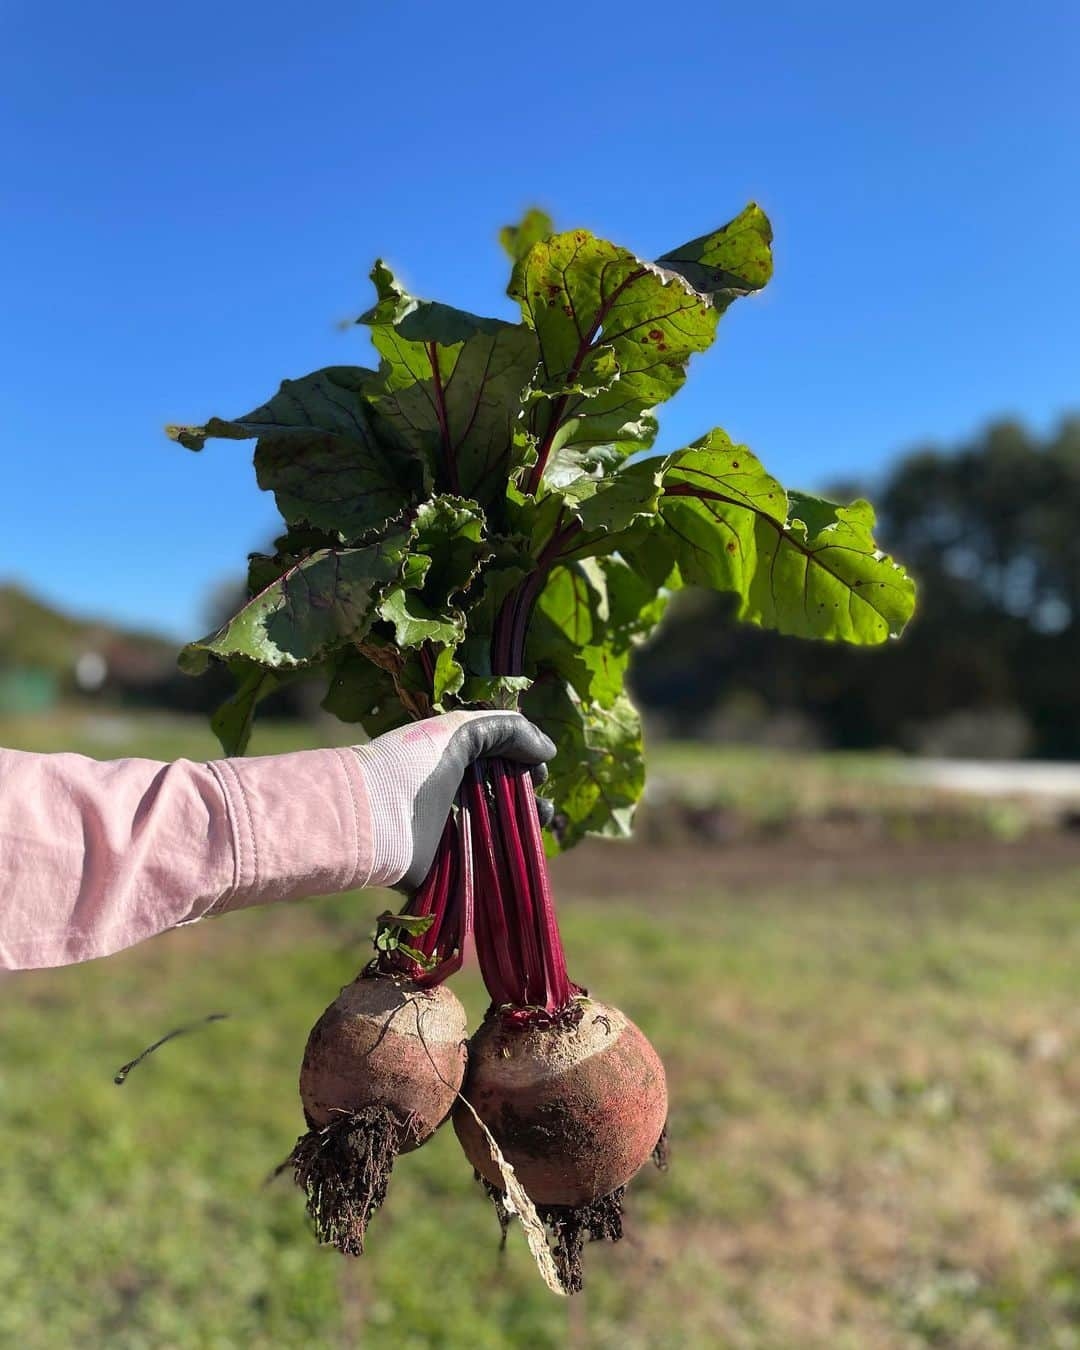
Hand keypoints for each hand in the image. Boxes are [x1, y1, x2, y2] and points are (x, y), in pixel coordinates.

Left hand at [351, 711, 555, 891]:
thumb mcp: (459, 732)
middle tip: (543, 801)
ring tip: (542, 821)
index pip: (498, 758)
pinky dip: (510, 856)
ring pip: (501, 828)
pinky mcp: (450, 864)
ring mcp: (451, 830)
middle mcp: (451, 793)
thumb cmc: (411, 767)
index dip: (524, 761)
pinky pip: (489, 861)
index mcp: (450, 759)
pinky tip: (524, 850)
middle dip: (531, 795)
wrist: (372, 821)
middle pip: (503, 793)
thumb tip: (548, 750)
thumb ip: (507, 729)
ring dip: (528, 825)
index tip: (540, 770)